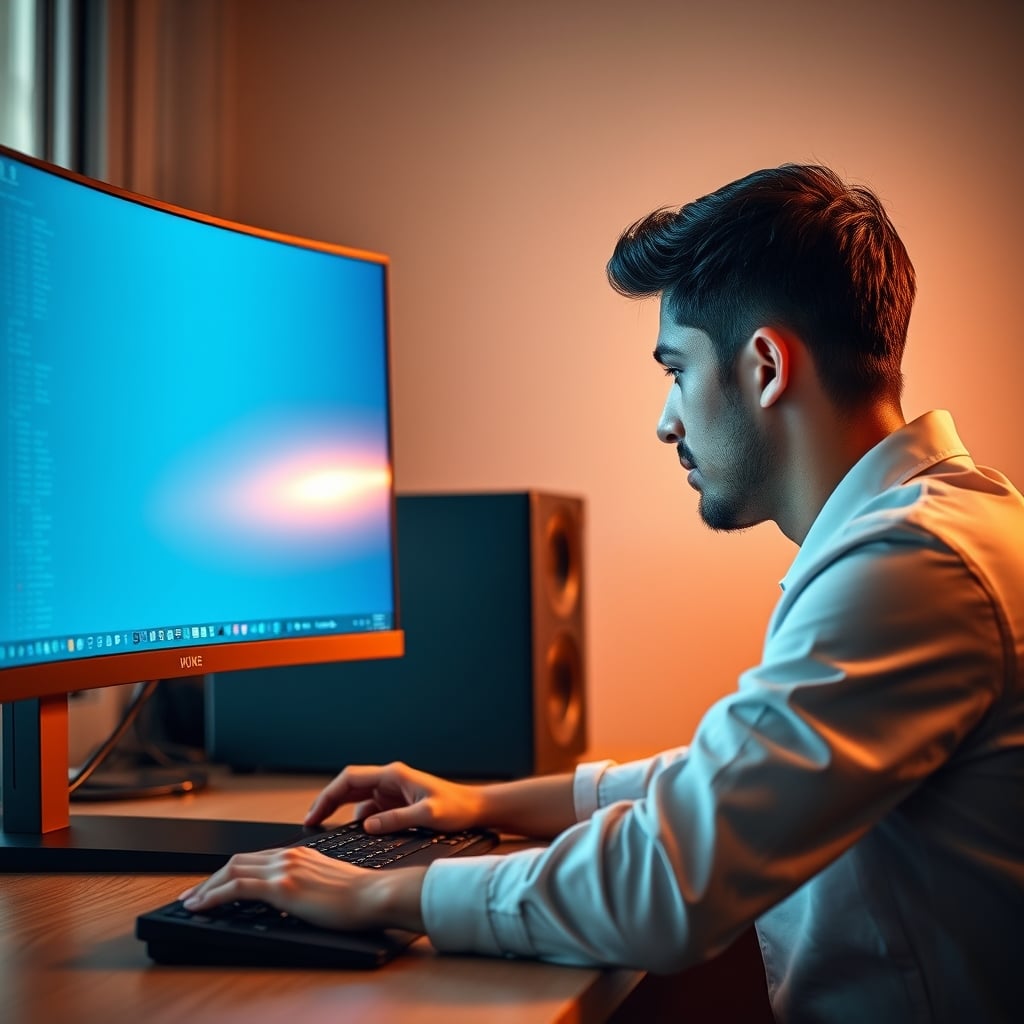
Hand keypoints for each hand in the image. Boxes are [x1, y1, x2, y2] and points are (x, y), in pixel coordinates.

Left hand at [178, 846, 426, 931]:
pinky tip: (202, 906)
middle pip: (237, 860)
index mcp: (300, 854)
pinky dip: (213, 895)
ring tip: (191, 902)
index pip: (255, 858)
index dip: (229, 871)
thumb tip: (291, 902)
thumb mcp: (327, 885)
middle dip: (210, 877)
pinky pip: (237, 887)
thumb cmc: (360, 897)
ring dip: (206, 886)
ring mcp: (285, 868)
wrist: (376, 895)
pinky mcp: (282, 886)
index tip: (214, 885)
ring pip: (232, 870)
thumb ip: (306, 886)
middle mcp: (289, 855)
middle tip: (193, 894)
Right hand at [305, 761, 484, 833]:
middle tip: (311, 824)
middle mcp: (390, 780)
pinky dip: (360, 822)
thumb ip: (397, 820)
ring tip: (327, 832)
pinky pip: (371, 811)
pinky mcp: (397, 804)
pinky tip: (356, 837)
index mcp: (393, 775)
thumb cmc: (458, 808)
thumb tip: (367, 826)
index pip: (350, 779)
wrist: (477, 809)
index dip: (328, 795)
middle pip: (349, 787)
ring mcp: (393, 792)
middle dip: (328, 803)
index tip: (314, 813)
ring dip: (342, 813)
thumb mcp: (427, 815)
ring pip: (357, 800)